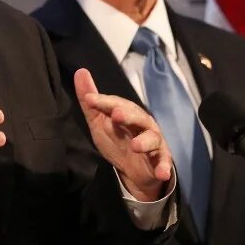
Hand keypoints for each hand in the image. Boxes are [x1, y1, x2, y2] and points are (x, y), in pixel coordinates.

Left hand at [74, 68, 171, 201]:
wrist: (135, 169)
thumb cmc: (118, 140)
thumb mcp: (100, 123)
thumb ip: (91, 102)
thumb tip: (81, 71)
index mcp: (128, 113)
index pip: (116, 104)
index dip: (104, 102)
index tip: (90, 100)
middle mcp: (142, 124)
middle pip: (137, 117)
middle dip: (128, 115)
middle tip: (116, 114)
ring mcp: (153, 141)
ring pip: (152, 138)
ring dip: (145, 141)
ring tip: (136, 146)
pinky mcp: (161, 159)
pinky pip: (164, 162)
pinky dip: (164, 167)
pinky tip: (161, 174)